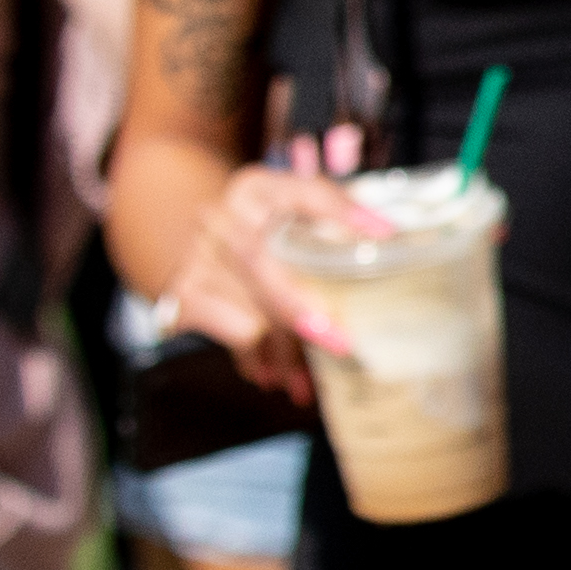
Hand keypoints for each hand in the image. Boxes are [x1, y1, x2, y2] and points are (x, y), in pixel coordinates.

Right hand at [174, 129, 367, 390]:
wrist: (188, 243)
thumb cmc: (260, 236)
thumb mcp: (290, 217)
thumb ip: (332, 228)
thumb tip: (388, 248)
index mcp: (258, 189)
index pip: (304, 192)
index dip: (343, 211)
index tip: (384, 233)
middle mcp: (222, 216)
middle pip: (263, 261)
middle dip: (302, 307)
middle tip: (341, 344)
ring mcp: (197, 257)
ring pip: (250, 312)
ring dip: (288, 353)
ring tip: (312, 381)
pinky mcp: (182, 295)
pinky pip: (231, 335)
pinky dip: (260, 360)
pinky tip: (278, 376)